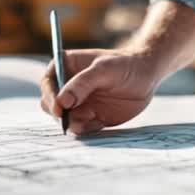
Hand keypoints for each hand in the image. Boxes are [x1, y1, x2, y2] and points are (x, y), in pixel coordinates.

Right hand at [38, 48, 160, 135]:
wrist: (146, 76)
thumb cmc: (124, 65)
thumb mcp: (104, 70)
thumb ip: (82, 84)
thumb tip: (61, 102)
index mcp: (66, 66)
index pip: (48, 83)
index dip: (50, 96)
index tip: (59, 108)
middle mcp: (68, 86)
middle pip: (50, 104)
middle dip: (59, 113)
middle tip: (70, 118)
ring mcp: (78, 102)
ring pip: (63, 119)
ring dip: (72, 123)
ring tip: (90, 118)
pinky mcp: (90, 117)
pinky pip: (80, 127)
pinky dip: (85, 129)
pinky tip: (98, 121)